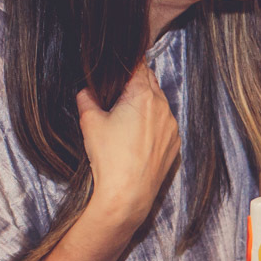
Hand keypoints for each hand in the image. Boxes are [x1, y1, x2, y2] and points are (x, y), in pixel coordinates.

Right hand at [77, 65, 180, 229]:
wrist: (127, 194)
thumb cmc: (109, 158)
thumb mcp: (90, 123)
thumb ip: (86, 99)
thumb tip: (85, 90)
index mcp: (143, 96)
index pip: (138, 67)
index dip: (126, 65)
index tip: (118, 68)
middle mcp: (162, 107)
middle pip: (150, 82)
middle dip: (136, 83)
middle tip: (118, 91)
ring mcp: (171, 125)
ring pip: (159, 103)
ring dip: (146, 103)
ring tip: (126, 116)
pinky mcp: (174, 142)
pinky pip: (165, 123)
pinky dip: (154, 122)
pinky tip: (138, 135)